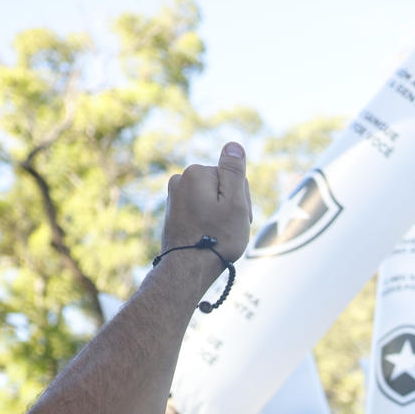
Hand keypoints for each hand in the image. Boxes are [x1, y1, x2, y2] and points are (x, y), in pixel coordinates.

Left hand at [162, 141, 252, 264]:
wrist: (188, 268)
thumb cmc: (216, 237)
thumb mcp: (234, 203)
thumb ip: (234, 171)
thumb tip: (233, 145)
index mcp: (196, 173)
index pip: (233, 177)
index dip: (243, 199)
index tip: (239, 219)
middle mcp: (180, 179)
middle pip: (220, 186)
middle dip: (229, 205)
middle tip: (229, 229)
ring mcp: (173, 196)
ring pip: (209, 199)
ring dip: (219, 214)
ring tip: (218, 235)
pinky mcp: (172, 211)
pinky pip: (198, 210)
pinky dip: (206, 221)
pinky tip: (207, 236)